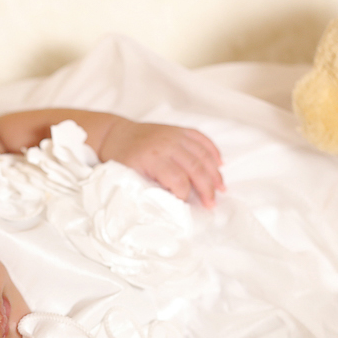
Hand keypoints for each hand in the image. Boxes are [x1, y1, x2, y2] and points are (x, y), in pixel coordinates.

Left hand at [98, 119, 223, 207]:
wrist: (116, 135)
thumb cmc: (121, 159)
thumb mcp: (128, 177)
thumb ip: (147, 190)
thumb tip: (165, 207)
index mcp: (153, 157)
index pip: (178, 179)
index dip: (184, 195)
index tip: (185, 206)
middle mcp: (167, 144)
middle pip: (195, 167)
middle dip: (206, 188)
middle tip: (211, 204)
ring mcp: (175, 134)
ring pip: (203, 154)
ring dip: (214, 173)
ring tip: (221, 189)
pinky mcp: (180, 130)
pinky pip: (202, 139)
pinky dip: (213, 151)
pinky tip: (220, 165)